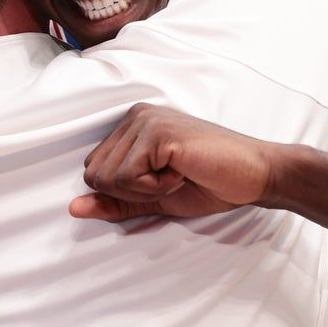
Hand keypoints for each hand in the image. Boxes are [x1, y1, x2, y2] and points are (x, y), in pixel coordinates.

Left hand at [70, 104, 277, 221]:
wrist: (255, 176)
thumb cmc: (209, 183)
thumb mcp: (153, 198)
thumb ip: (114, 203)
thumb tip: (73, 210)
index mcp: (131, 126)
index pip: (93, 172)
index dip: (125, 192)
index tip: (163, 183)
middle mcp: (134, 116)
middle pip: (94, 175)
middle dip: (131, 193)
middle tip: (171, 181)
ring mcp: (145, 121)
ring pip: (108, 177)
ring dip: (144, 190)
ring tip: (178, 174)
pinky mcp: (158, 133)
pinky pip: (128, 177)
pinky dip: (156, 188)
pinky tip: (183, 171)